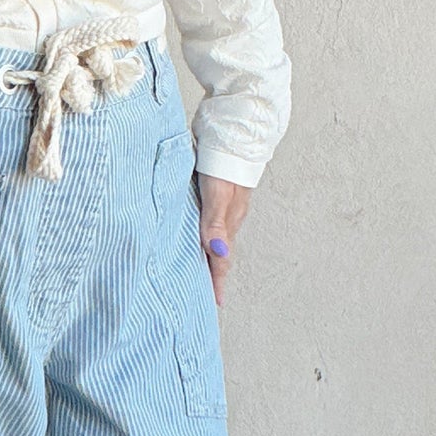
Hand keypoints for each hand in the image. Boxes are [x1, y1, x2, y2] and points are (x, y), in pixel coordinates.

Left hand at [197, 173, 252, 307]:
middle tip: (207, 292)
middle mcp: (229, 217)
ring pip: (216, 237)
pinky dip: (206, 235)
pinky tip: (198, 234)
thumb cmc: (224, 163)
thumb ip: (215, 222)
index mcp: (229, 222)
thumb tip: (217, 252)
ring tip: (201, 269)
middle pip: (221, 252)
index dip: (217, 281)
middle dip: (214, 273)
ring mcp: (226, 206)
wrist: (236, 132)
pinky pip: (212, 223)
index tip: (216, 303)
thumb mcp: (218, 194)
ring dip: (209, 254)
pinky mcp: (218, 194)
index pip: (222, 259)